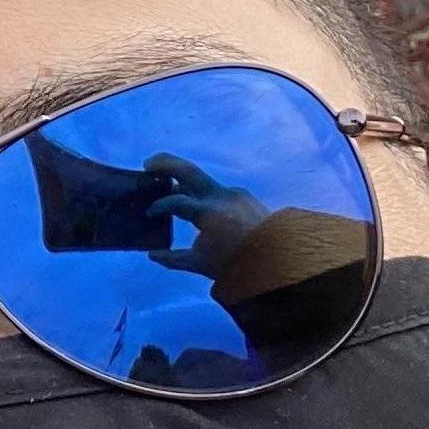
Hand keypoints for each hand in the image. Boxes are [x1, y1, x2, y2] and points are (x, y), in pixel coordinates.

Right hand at [140, 153, 268, 276]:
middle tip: (147, 165)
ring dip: (183, 179)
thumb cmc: (239, 264)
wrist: (281, 260)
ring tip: (169, 184)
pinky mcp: (243, 195)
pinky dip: (200, 192)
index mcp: (208, 213)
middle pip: (188, 170)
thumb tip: (152, 255)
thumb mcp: (202, 264)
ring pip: (202, 179)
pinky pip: (215, 190)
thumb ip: (174, 259)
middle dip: (165, 163)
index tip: (149, 214)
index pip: (175, 201)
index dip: (158, 206)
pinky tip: (196, 202)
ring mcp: (234, 193)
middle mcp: (220, 196)